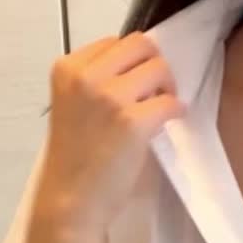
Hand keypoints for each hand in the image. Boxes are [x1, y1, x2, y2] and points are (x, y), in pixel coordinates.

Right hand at [35, 32, 185, 232]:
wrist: (70, 201)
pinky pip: (172, 102)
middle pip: (140, 45)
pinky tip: (165, 125)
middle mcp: (86, 76)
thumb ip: (95, 80)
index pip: (113, 41)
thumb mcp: (72, 104)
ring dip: (166, 87)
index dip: (129, 62)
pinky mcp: (133, 122)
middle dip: (153, 65)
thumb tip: (140, 64)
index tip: (132, 85)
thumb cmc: (74, 157)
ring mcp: (110, 97)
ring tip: (158, 110)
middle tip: (155, 91)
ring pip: (160, 68)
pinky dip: (176, 111)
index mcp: (66, 68)